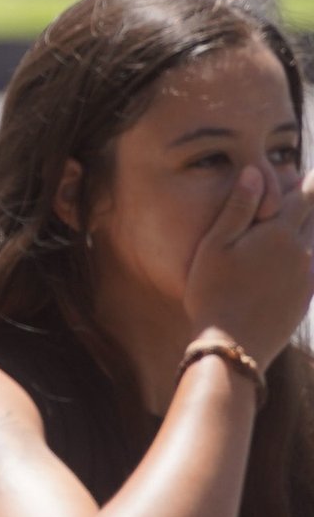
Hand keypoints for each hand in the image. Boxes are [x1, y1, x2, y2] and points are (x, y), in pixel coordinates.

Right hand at [185, 166, 313, 365]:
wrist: (232, 344)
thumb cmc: (213, 293)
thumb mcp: (214, 247)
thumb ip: (237, 207)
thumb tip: (254, 171)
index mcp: (278, 233)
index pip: (305, 195)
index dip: (307, 180)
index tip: (304, 172)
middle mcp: (302, 250)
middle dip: (313, 201)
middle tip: (306, 190)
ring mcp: (308, 274)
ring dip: (312, 227)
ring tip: (299, 224)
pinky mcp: (307, 295)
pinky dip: (309, 252)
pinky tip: (296, 256)